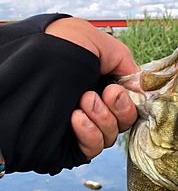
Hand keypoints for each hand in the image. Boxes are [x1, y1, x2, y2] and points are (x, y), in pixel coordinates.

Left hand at [45, 17, 138, 159]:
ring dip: (102, 117)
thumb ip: (123, 60)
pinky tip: (76, 118)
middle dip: (119, 107)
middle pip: (125, 121)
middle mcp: (94, 106)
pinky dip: (90, 134)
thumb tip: (139, 84)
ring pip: (112, 135)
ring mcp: (84, 127)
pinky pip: (95, 149)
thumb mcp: (94, 41)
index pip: (130, 101)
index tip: (120, 88)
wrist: (26, 70)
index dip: (131, 99)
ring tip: (82, 101)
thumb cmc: (54, 48)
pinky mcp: (74, 146)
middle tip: (104, 93)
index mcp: (100, 83)